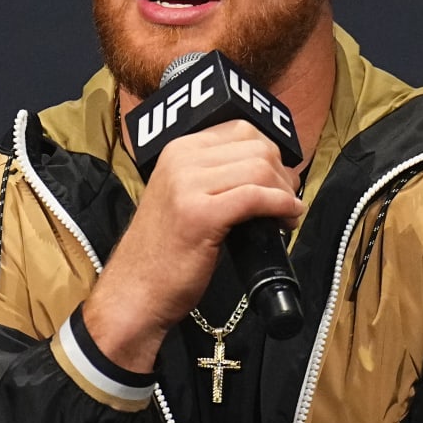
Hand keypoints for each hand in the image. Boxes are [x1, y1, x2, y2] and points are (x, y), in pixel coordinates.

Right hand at [87, 121, 302, 370]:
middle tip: (288, 200)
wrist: (134, 292)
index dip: (270, 152)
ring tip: (288, 215)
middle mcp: (180, 159)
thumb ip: (216, 178)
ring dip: (284, 192)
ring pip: (259, 169)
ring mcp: (187, 185)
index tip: (280, 179)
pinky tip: (287, 219)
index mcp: (177, 150)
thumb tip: (269, 172)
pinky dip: (281, 206)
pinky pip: (255, 197)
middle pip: (255, 146)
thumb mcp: (186, 199)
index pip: (240, 129)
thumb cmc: (164, 254)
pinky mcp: (200, 215)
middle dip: (282, 173)